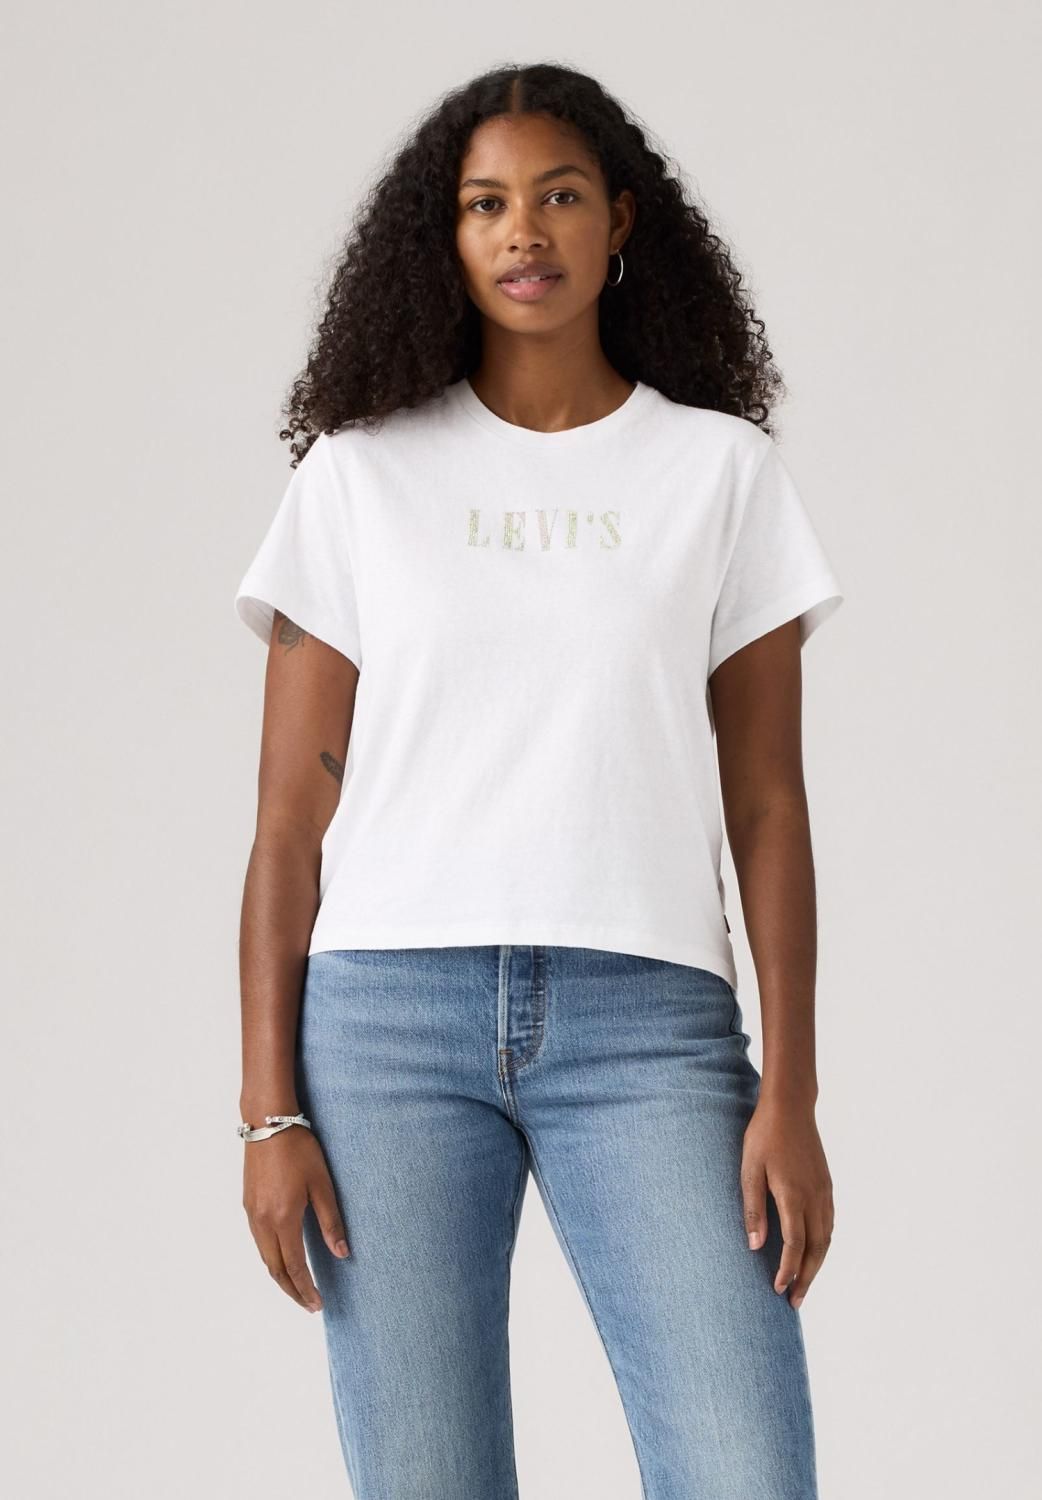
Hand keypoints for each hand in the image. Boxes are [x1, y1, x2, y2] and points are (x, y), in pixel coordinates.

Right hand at [242, 1124, 350, 1312]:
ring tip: (298, 1288)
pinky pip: (259, 1242)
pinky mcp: (248, 1204)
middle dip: (292, 1290)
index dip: (306, 1288)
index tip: (317, 1304)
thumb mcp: (321, 1184)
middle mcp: (262, 1221)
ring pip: (264, 1257)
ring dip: (280, 1276)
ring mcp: (252, 1213)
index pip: (294, 1266)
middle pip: (275, 1269)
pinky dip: (271, 1258)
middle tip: (309, 1305)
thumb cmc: (298, 1148)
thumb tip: (342, 1253)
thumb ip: (331, 1220)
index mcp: (282, 1218)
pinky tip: (282, 1259)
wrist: (268, 1122)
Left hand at [740, 1094, 833, 1309]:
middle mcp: (815, 1197)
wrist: (790, 1107)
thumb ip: (752, 1208)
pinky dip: (823, 1245)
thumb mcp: (749, 1169)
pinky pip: (829, 1224)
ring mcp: (824, 1192)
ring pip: (826, 1239)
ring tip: (804, 1284)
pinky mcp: (827, 1186)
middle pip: (816, 1249)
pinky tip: (814, 1253)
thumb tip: (755, 1245)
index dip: (788, 1270)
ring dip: (817, 1265)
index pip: (795, 1245)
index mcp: (794, 1195)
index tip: (778, 1289)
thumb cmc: (764, 1136)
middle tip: (794, 1301)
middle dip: (806, 1278)